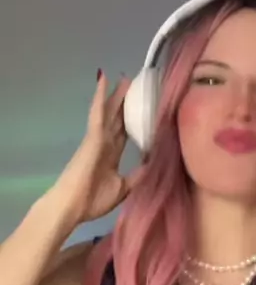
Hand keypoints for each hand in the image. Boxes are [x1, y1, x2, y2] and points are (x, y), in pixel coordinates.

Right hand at [50, 73, 142, 225]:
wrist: (73, 207)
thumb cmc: (94, 200)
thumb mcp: (123, 188)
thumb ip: (136, 176)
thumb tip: (152, 165)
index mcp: (111, 155)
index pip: (124, 133)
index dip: (133, 121)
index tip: (143, 110)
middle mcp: (105, 143)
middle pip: (117, 118)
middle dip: (125, 103)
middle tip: (135, 85)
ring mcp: (97, 138)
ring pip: (109, 111)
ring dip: (116, 95)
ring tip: (124, 77)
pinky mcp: (93, 136)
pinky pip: (98, 112)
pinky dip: (100, 96)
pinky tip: (104, 80)